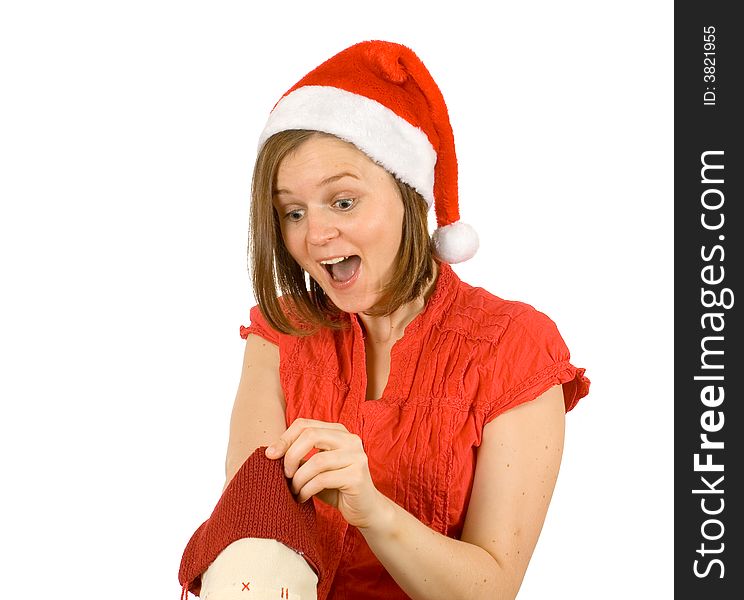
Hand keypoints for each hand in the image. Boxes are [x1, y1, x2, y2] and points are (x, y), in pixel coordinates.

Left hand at [265, 418, 385, 528]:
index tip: (270, 455)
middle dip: (291, 456)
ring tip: (294, 490)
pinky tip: (302, 497)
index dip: (284, 438)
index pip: (305, 424)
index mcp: (338, 431)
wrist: (365, 509)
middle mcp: (350, 439)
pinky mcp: (357, 476)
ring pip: (316, 461)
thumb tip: (271, 451)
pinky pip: (323, 479)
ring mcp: (356, 456)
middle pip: (311, 436)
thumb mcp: (315, 468)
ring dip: (298, 478)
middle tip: (285, 475)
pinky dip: (307, 489)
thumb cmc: (336, 487)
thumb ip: (301, 456)